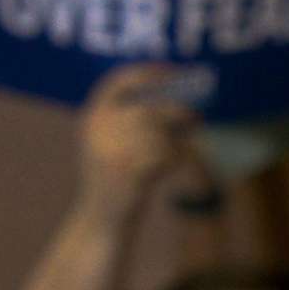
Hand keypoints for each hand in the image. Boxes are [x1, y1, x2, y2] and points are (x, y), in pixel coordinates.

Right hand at [76, 64, 198, 223]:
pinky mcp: (129, 172)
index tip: (172, 71)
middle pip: (147, 108)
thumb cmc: (115, 177)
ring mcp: (112, 151)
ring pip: (159, 133)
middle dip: (176, 110)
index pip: (117, 81)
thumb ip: (132, 119)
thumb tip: (177, 97)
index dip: (146, 73)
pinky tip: (174, 165)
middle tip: (196, 115)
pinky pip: (165, 155)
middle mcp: (98, 131)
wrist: (101, 218)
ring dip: (177, 140)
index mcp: (92, 118)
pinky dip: (176, 158)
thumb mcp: (111, 143)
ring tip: (184, 145)